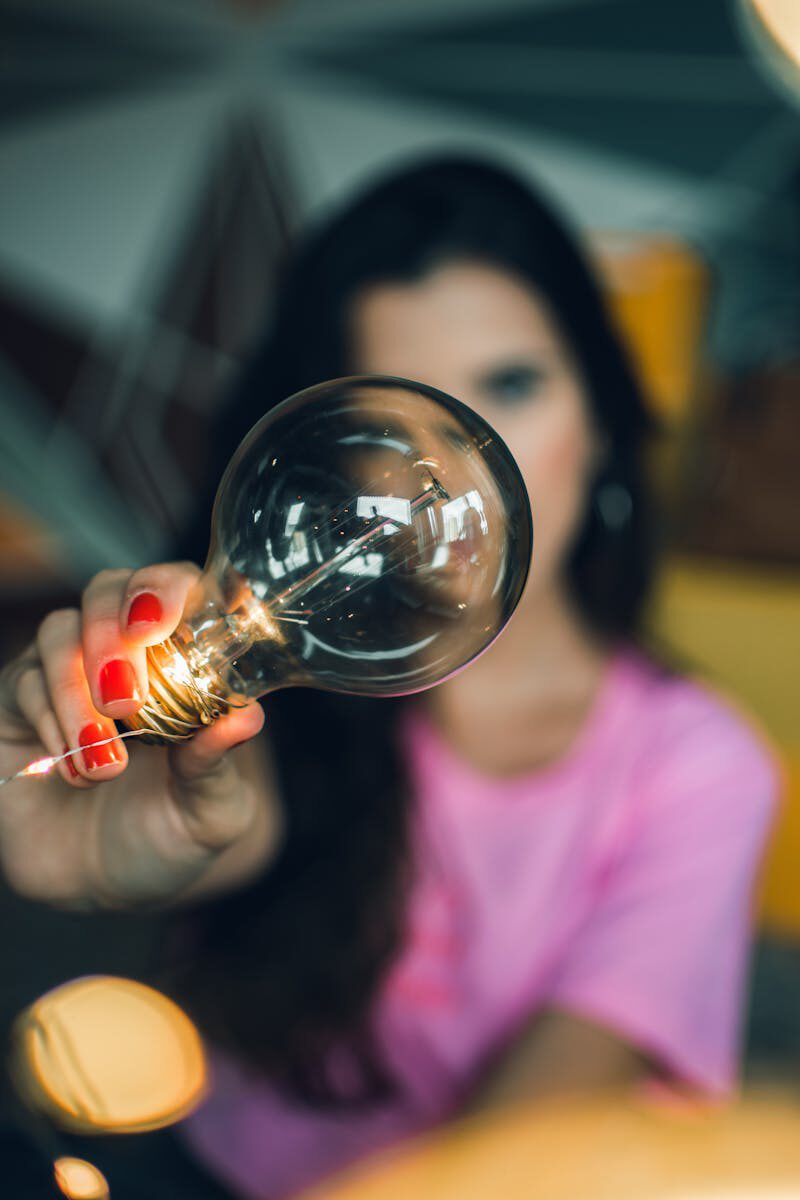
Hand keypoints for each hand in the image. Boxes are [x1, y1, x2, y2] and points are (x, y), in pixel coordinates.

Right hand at [0, 563, 280, 907]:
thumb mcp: (211, 811)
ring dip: (77, 692)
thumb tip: (247, 716)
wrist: (106, 888)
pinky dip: (49, 720)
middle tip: (126, 701)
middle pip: (107, 590)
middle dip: (112, 635)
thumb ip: (219, 764)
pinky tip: (74, 768)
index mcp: (183, 657)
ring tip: (106, 763)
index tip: (159, 623)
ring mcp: (66, 674)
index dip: (166, 588)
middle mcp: (122, 651)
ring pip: (58, 633)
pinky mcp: (17, 708)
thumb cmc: (172, 834)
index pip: (175, 586)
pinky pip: (22, 683)